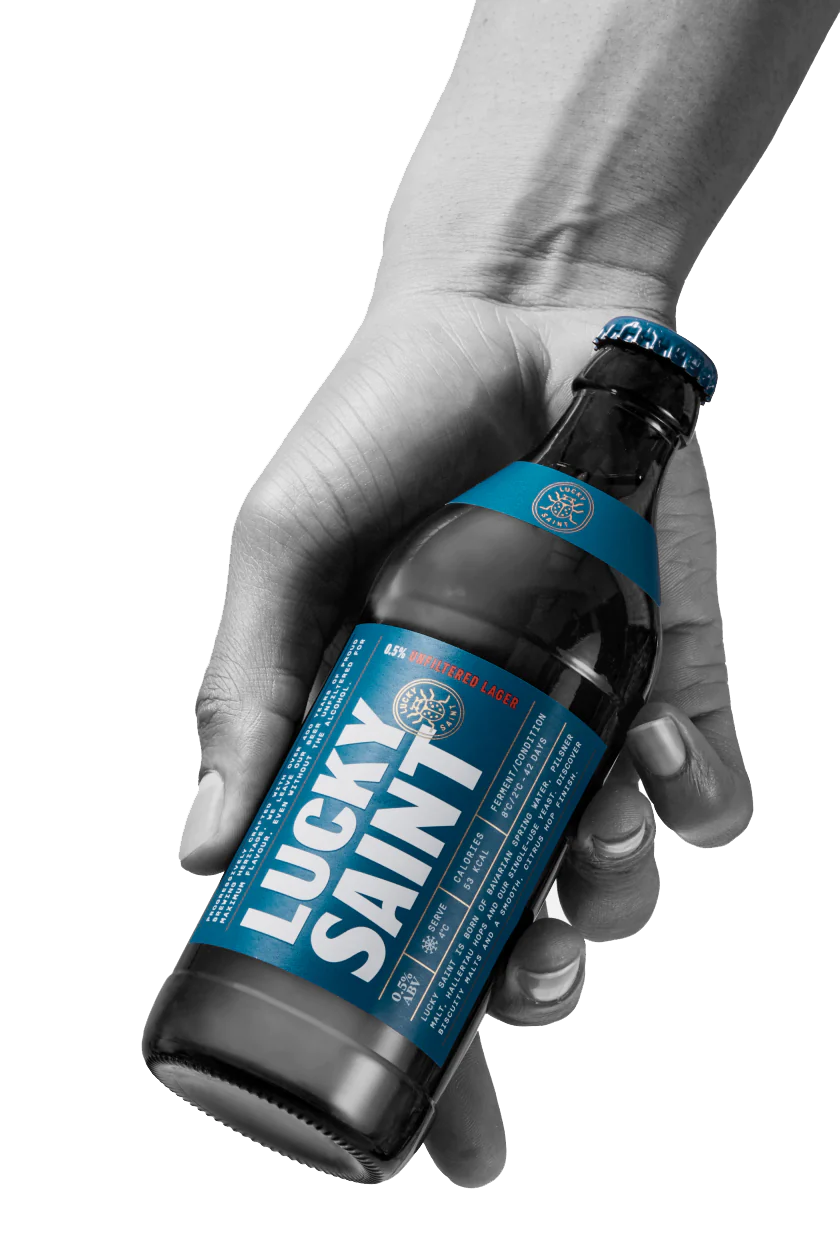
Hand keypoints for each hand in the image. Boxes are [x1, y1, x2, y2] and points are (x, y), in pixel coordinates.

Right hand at [178, 290, 753, 1187]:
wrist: (523, 310)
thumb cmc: (380, 420)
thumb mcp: (279, 550)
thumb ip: (243, 690)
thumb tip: (198, 850)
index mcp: (370, 747)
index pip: (378, 920)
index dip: (405, 1033)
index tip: (427, 1128)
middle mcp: (477, 754)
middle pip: (510, 932)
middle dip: (530, 994)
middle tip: (533, 986)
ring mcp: (579, 719)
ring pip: (614, 883)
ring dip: (616, 893)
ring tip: (601, 818)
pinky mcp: (674, 672)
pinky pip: (711, 790)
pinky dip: (700, 797)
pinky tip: (666, 750)